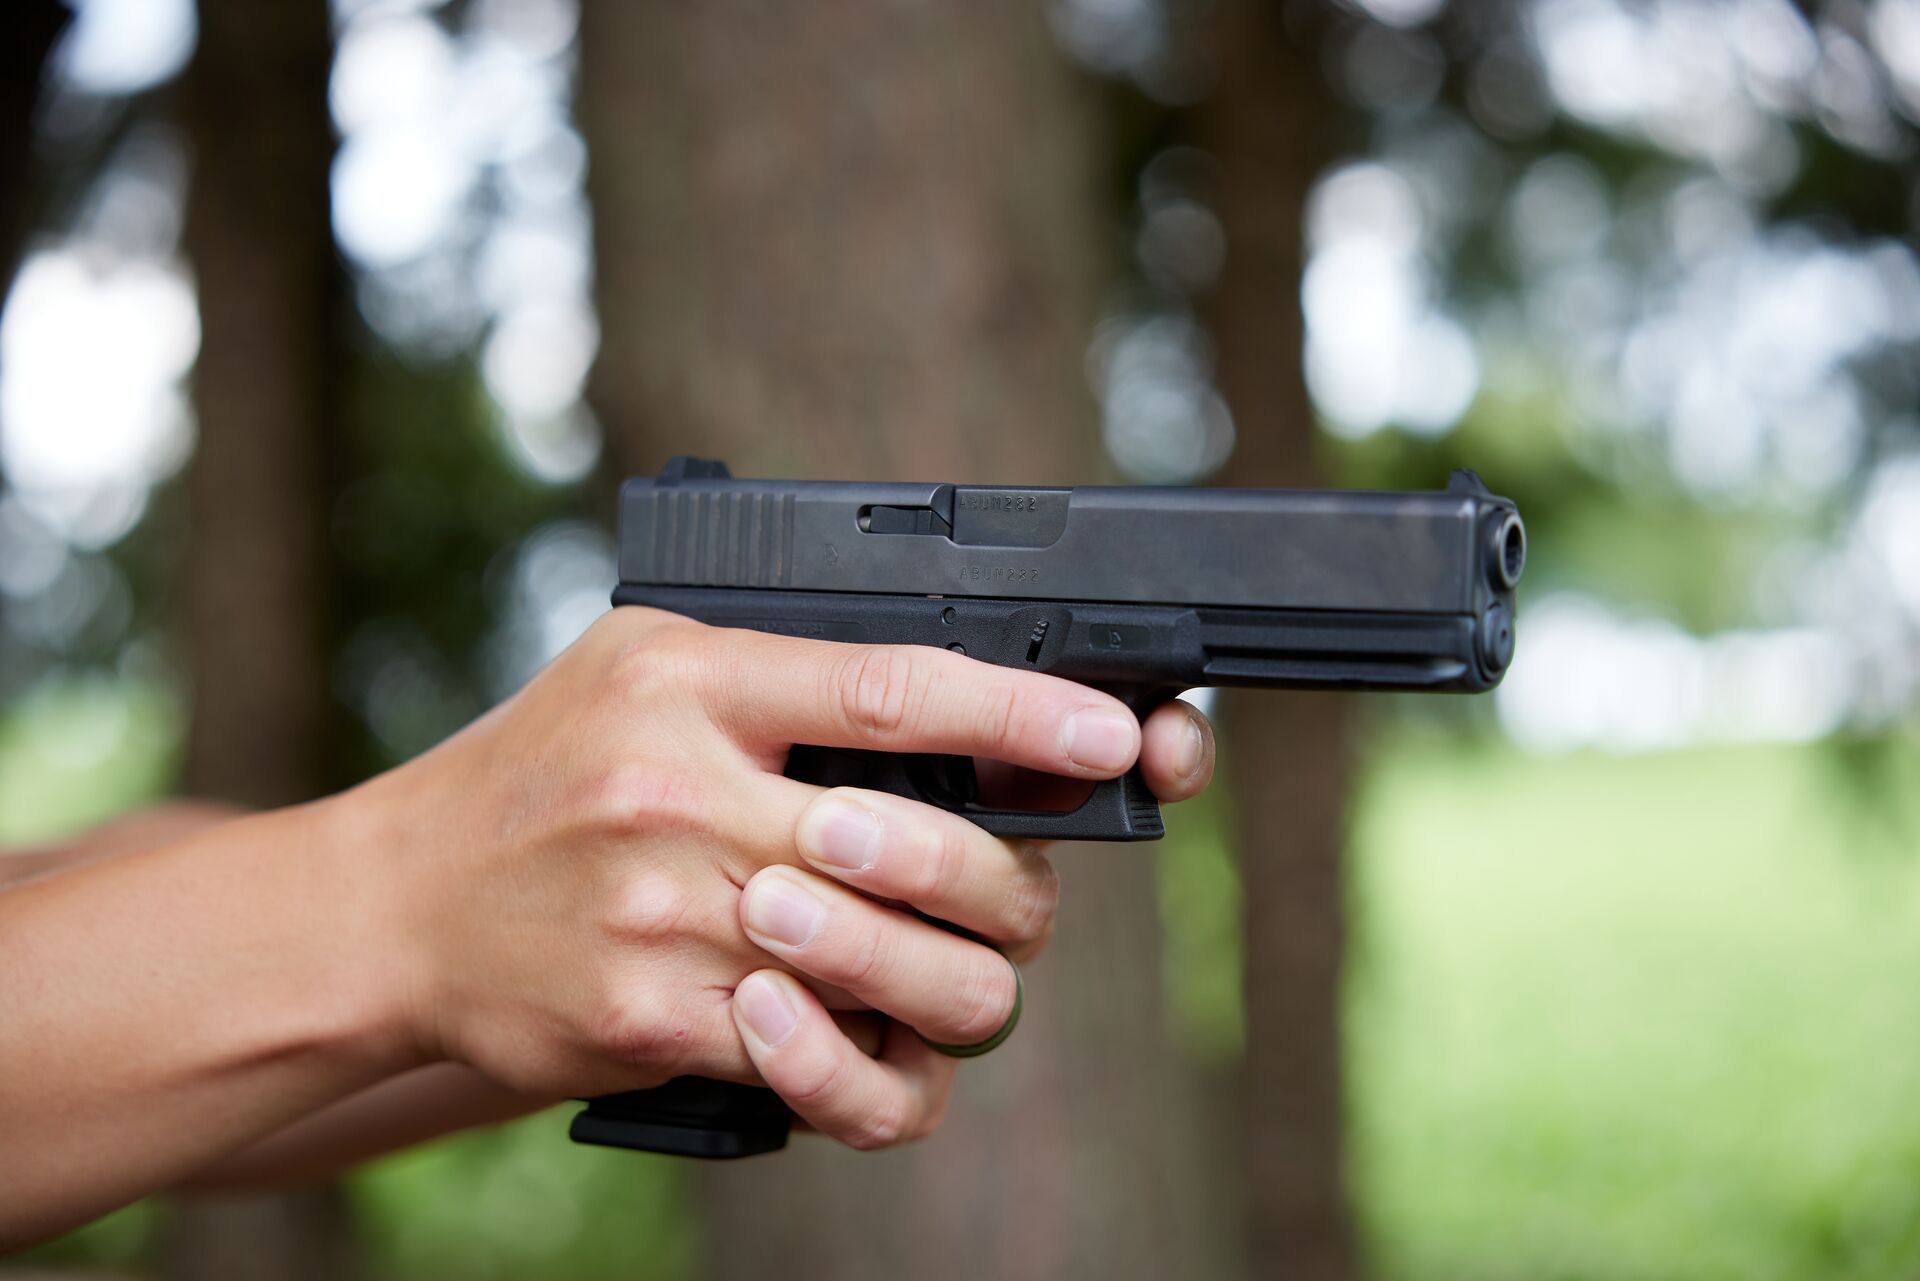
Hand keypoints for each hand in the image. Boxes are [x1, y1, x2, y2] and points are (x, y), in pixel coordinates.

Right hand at [355, 607, 1214, 1148]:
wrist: (396, 908)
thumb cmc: (542, 777)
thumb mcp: (647, 673)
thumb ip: (786, 683)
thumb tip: (958, 718)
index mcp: (692, 684)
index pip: (892, 687)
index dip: (1021, 714)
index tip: (1111, 734)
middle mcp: (683, 793)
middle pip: (924, 847)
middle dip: (1005, 880)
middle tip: (1012, 885)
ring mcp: (670, 915)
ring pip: (897, 972)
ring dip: (954, 978)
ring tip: (944, 963)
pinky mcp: (656, 1020)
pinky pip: (824, 1065)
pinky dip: (865, 1060)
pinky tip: (858, 1032)